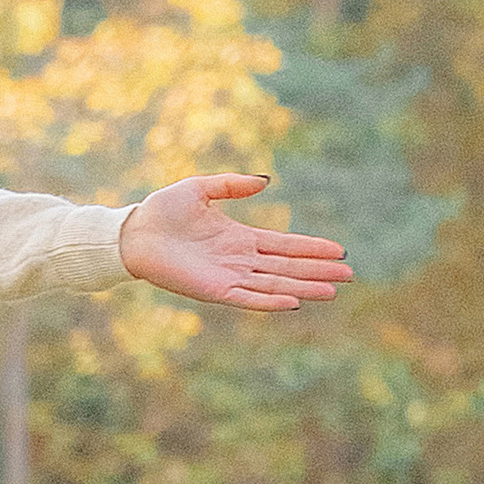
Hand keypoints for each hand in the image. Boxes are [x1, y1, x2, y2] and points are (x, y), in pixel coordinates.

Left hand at [118, 173, 353, 312]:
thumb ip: (232, 185)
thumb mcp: (201, 189)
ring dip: (303, 287)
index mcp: (240, 238)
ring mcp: (229, 277)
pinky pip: (248, 298)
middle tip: (350, 275)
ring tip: (332, 290)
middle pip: (287, 267)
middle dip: (318, 271)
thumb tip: (265, 181)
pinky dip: (271, 301)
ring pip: (275, 284)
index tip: (339, 250)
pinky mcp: (214, 290)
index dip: (311, 248)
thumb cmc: (162, 210)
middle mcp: (239, 260)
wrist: (133, 231)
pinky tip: (294, 301)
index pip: (284, 245)